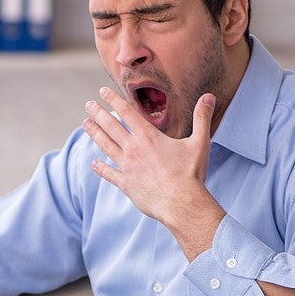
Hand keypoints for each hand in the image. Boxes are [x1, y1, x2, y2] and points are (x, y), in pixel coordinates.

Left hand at [82, 87, 223, 259]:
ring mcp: (127, 167)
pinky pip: (109, 173)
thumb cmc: (191, 174)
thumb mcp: (200, 143)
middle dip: (98, 113)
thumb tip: (209, 96)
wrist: (181, 203)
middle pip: (111, 126)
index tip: (103, 91)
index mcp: (149, 137)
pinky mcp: (126, 184)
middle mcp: (133, 149)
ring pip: (105, 146)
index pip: (127, 112)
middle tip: (88, 105)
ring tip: (85, 124)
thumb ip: (202, 118)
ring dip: (94, 134)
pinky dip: (100, 168)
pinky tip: (94, 163)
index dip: (113, 100)